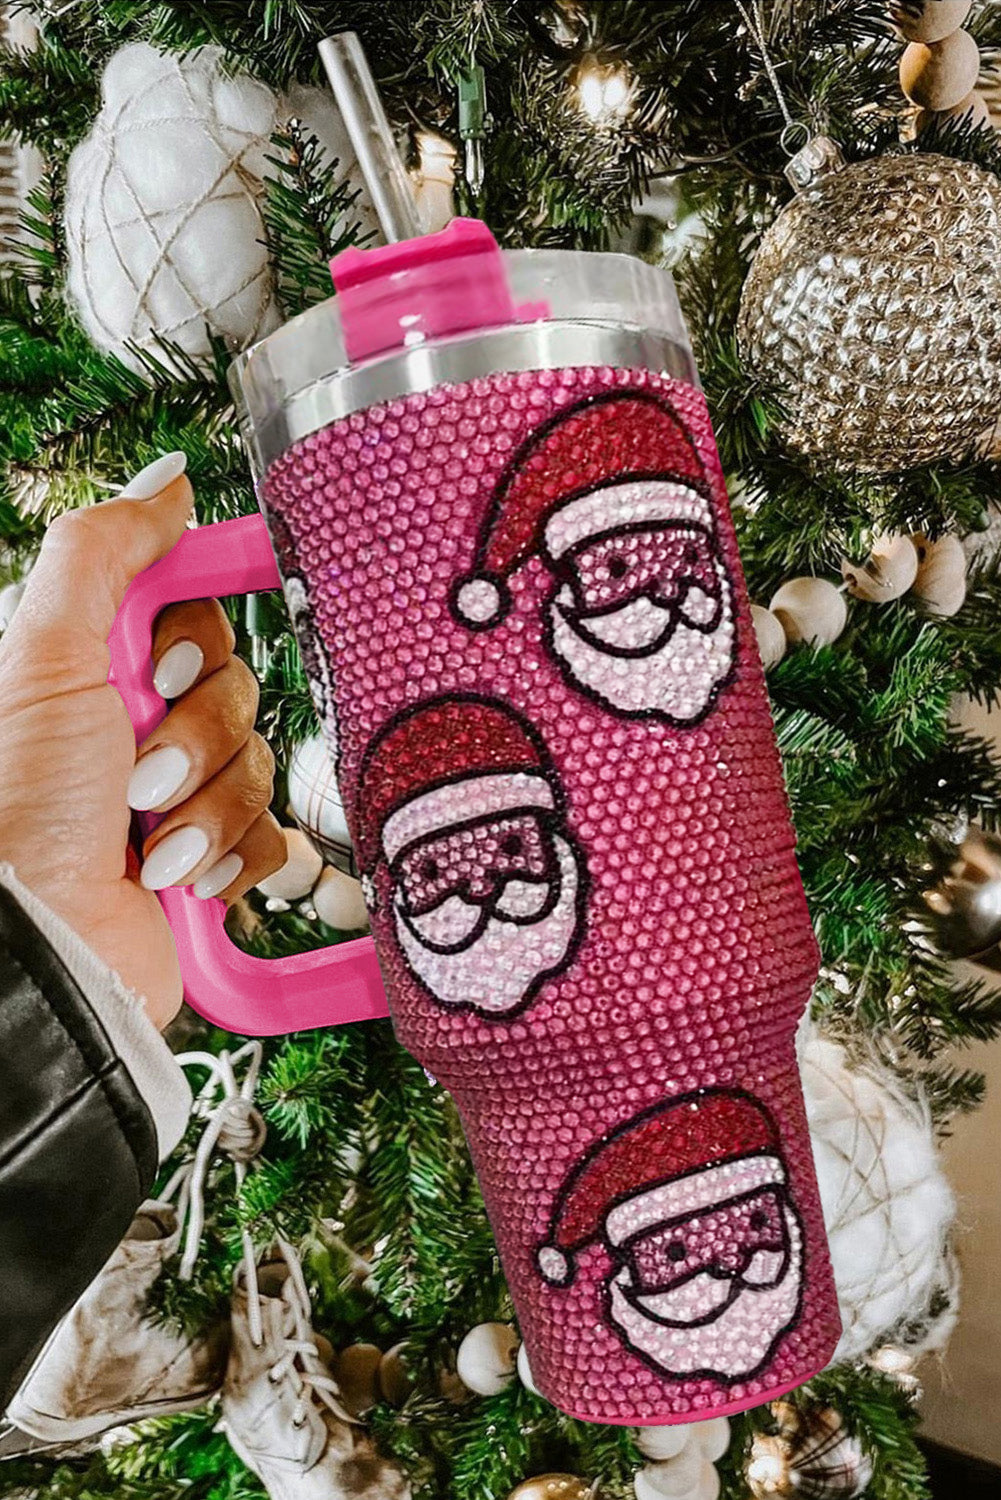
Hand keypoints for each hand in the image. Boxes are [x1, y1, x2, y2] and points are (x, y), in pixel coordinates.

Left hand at [0, 454, 284, 1028]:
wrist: (38, 943)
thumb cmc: (18, 807)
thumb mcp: (44, 655)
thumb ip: (104, 552)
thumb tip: (168, 482)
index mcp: (96, 671)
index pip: (192, 615)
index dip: (192, 639)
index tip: (168, 667)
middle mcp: (139, 728)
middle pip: (236, 688)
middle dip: (193, 737)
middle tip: (133, 771)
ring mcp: (178, 796)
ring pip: (258, 762)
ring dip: (206, 806)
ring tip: (146, 837)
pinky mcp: (211, 858)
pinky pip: (274, 834)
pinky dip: (231, 855)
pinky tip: (180, 875)